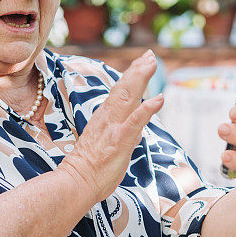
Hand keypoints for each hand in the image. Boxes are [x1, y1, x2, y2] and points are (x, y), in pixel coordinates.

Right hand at [59, 50, 163, 203]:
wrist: (77, 182)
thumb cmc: (90, 167)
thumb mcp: (105, 142)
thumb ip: (120, 130)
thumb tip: (135, 126)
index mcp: (105, 118)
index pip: (119, 91)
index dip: (131, 75)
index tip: (142, 61)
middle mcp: (108, 118)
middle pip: (124, 88)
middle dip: (138, 70)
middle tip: (150, 55)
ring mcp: (114, 128)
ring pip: (128, 97)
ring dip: (141, 79)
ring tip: (152, 63)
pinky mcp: (120, 141)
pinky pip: (135, 122)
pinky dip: (147, 109)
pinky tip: (159, 99)